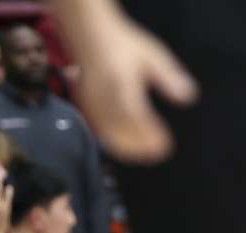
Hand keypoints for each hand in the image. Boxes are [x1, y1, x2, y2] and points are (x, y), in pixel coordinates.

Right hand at [57, 0, 197, 162]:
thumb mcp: (153, 56)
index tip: (165, 147)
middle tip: (156, 155)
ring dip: (125, 148)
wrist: (90, 37)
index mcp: (123, 86)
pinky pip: (98, 129)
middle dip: (138, 147)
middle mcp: (105, 99)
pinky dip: (111, 141)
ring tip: (143, 155)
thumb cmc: (124, 46)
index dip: (150, 135)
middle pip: (120, 132)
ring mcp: (92, 105)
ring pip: (107, 134)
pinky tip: (123, 145)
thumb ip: (169, 78)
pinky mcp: (85, 107)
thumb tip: (187, 98)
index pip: (138, 118)